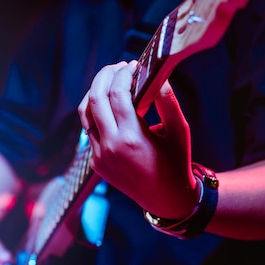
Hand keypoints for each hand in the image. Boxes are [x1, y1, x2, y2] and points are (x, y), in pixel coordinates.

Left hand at [78, 61, 198, 219]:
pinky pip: (90, 131)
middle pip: (95, 99)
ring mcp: (100, 157)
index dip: (123, 74)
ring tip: (111, 82)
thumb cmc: (176, 163)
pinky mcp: (96, 163)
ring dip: (96, 93)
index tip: (134, 65)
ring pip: (85, 114)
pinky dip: (98, 114)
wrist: (166, 199)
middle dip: (104, 76)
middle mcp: (111, 147)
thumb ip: (168, 102)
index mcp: (131, 138)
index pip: (117, 94)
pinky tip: (112, 107)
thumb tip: (159, 77)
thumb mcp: (180, 131)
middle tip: (118, 67)